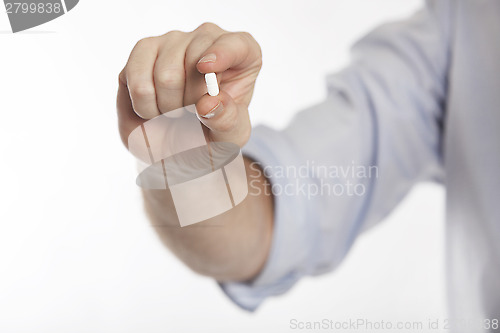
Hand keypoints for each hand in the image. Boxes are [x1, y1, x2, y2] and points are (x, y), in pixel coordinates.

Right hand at [117, 23, 261, 147]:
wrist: (178, 147)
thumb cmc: (211, 135)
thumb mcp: (229, 138)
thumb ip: (226, 122)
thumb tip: (208, 103)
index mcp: (242, 56)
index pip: (237, 45)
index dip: (222, 53)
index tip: (206, 69)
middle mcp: (207, 40)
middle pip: (194, 62)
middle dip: (191, 101)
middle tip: (191, 114)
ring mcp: (174, 41)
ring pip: (166, 74)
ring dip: (168, 107)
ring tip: (174, 112)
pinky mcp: (143, 50)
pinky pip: (137, 76)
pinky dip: (144, 105)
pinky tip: (153, 109)